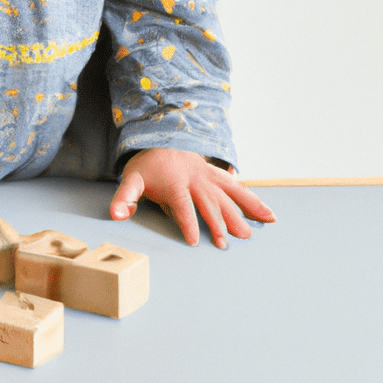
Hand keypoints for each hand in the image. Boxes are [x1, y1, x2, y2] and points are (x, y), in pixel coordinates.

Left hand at [109, 148, 274, 247]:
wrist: (160, 138)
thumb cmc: (146, 165)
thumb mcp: (131, 179)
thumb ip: (124, 197)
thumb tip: (116, 215)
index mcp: (174, 181)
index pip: (181, 204)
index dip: (187, 222)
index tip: (194, 242)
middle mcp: (194, 177)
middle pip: (208, 201)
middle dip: (217, 222)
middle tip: (225, 244)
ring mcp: (207, 175)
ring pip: (227, 194)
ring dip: (240, 212)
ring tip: (252, 232)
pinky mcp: (216, 175)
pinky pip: (236, 187)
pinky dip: (252, 200)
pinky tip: (267, 214)